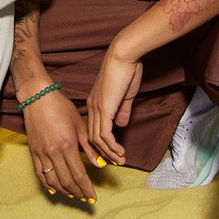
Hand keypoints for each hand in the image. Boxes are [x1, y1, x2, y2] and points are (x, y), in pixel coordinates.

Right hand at [22, 89, 97, 201]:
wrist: (38, 97)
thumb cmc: (61, 107)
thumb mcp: (80, 125)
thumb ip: (90, 147)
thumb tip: (100, 165)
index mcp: (67, 145)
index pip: (79, 174)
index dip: (87, 188)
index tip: (93, 198)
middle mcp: (53, 152)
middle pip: (67, 180)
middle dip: (78, 192)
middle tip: (86, 199)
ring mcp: (41, 153)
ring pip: (53, 180)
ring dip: (64, 191)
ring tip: (73, 195)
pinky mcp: (33, 151)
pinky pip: (40, 173)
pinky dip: (48, 184)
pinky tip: (55, 189)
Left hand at [86, 46, 142, 165]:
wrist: (123, 56)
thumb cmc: (126, 71)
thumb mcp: (124, 95)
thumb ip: (121, 110)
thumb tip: (121, 125)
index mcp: (96, 102)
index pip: (94, 128)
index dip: (103, 143)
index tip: (113, 153)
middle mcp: (92, 107)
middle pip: (93, 137)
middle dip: (105, 152)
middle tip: (118, 162)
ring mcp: (97, 108)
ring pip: (98, 139)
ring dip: (109, 152)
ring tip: (121, 160)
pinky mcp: (104, 109)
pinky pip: (104, 134)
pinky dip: (111, 146)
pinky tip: (120, 151)